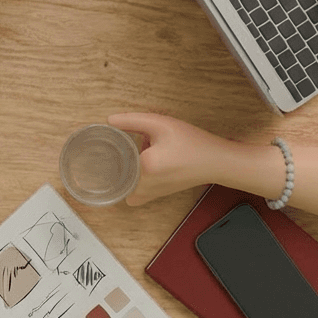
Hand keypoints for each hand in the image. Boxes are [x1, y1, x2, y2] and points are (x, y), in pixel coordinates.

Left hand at [108, 112, 228, 204]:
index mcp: (145, 167)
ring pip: (123, 185)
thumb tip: (109, 121)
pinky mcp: (156, 196)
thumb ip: (132, 121)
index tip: (102, 140)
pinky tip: (139, 166)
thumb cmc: (192, 143)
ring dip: (123, 171)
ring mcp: (150, 194)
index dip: (105, 149)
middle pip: (115, 174)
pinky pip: (133, 194)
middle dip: (114, 160)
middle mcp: (145, 186)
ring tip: (130, 155)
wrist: (215, 162)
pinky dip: (131, 182)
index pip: (112, 161)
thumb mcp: (161, 124)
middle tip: (116, 145)